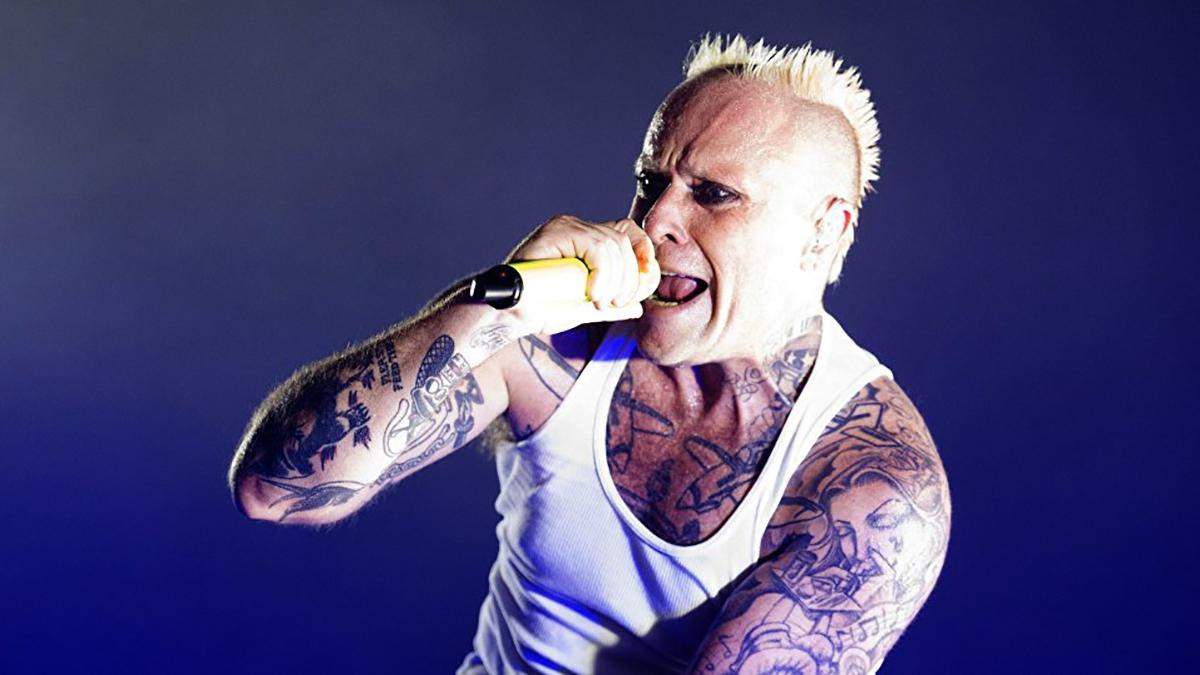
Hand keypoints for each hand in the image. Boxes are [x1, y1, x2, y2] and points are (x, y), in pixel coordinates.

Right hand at [504, 215, 660, 334]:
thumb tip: (636, 307)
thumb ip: (609, 303)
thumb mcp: (584, 307)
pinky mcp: (557, 231)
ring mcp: (567, 226)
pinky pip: (595, 246)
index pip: (629, 232)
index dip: (643, 253)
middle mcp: (578, 228)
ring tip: (599, 301)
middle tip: (615, 304)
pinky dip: (601, 273)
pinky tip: (592, 292)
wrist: (511, 312)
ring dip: (614, 280)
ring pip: (612, 244)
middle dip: (630, 277)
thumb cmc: (541, 309)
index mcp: (588, 240)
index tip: (643, 282)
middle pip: (624, 241)